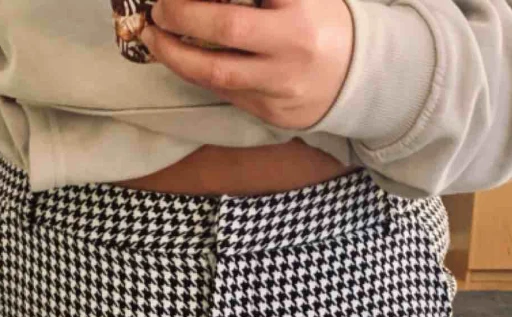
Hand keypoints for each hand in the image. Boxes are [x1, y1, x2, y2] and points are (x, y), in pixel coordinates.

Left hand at [139, 0, 353, 130]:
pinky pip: (224, 91)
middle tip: (159, 8)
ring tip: (154, 38)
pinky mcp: (271, 111)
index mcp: (301, 4)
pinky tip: (178, 58)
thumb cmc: (320, 21)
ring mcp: (281, 82)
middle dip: (184, 14)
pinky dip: (196, 73)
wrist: (356, 77)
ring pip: (218, 71)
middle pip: (228, 26)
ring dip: (176, 55)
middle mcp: (292, 44)